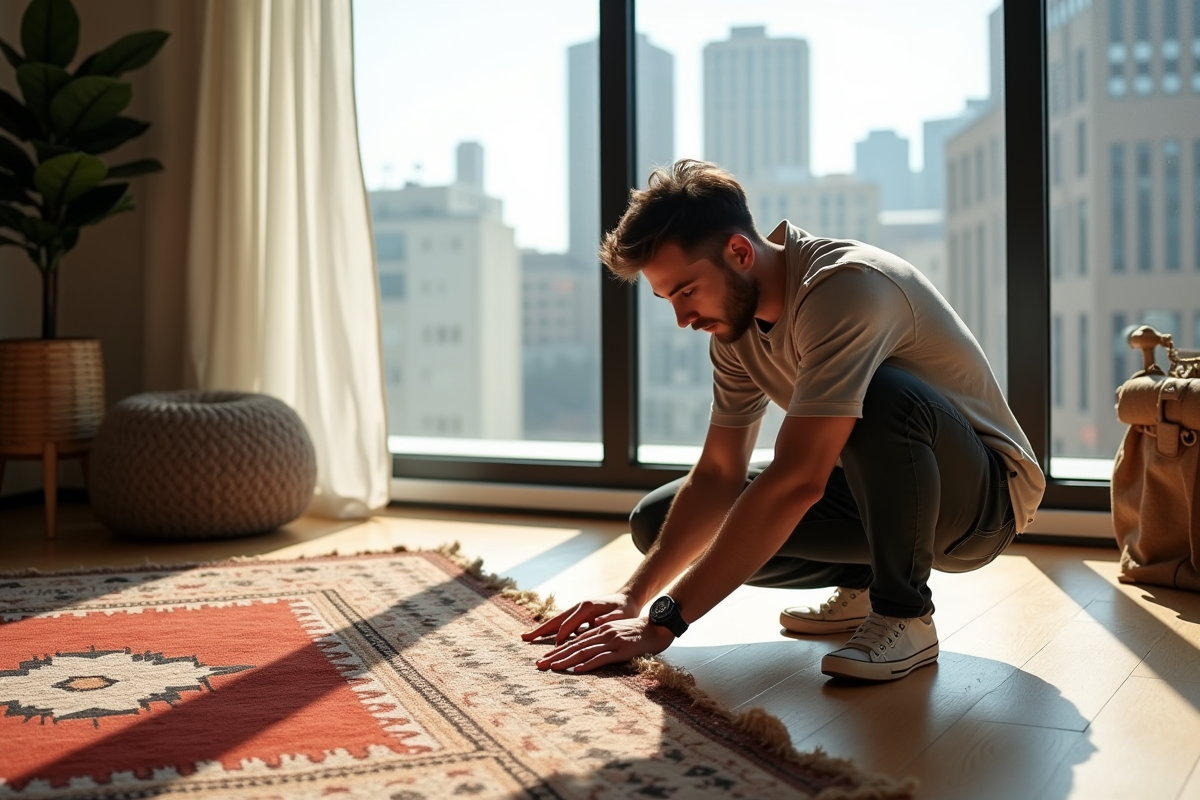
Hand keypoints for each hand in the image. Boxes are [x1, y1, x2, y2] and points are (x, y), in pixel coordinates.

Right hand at [521, 593, 639, 644]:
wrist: (627, 599)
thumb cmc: (625, 610)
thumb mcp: (620, 614)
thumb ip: (609, 619)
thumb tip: (596, 623)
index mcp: (587, 607)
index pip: (568, 624)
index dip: (561, 637)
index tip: (556, 650)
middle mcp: (578, 607)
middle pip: (555, 620)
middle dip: (540, 630)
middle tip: (524, 638)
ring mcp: (576, 610)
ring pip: (555, 621)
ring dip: (541, 630)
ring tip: (526, 637)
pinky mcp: (577, 615)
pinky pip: (560, 623)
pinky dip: (549, 630)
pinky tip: (541, 636)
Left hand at [535, 617, 674, 672]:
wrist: (658, 627)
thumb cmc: (638, 633)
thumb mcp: (616, 633)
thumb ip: (602, 640)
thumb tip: (586, 652)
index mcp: (600, 630)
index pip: (575, 641)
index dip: (558, 650)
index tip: (544, 658)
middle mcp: (603, 634)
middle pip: (575, 646)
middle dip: (555, 656)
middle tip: (539, 665)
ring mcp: (612, 642)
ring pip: (584, 652)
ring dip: (566, 660)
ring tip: (552, 668)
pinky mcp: (622, 650)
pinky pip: (603, 658)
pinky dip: (589, 664)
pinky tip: (578, 669)